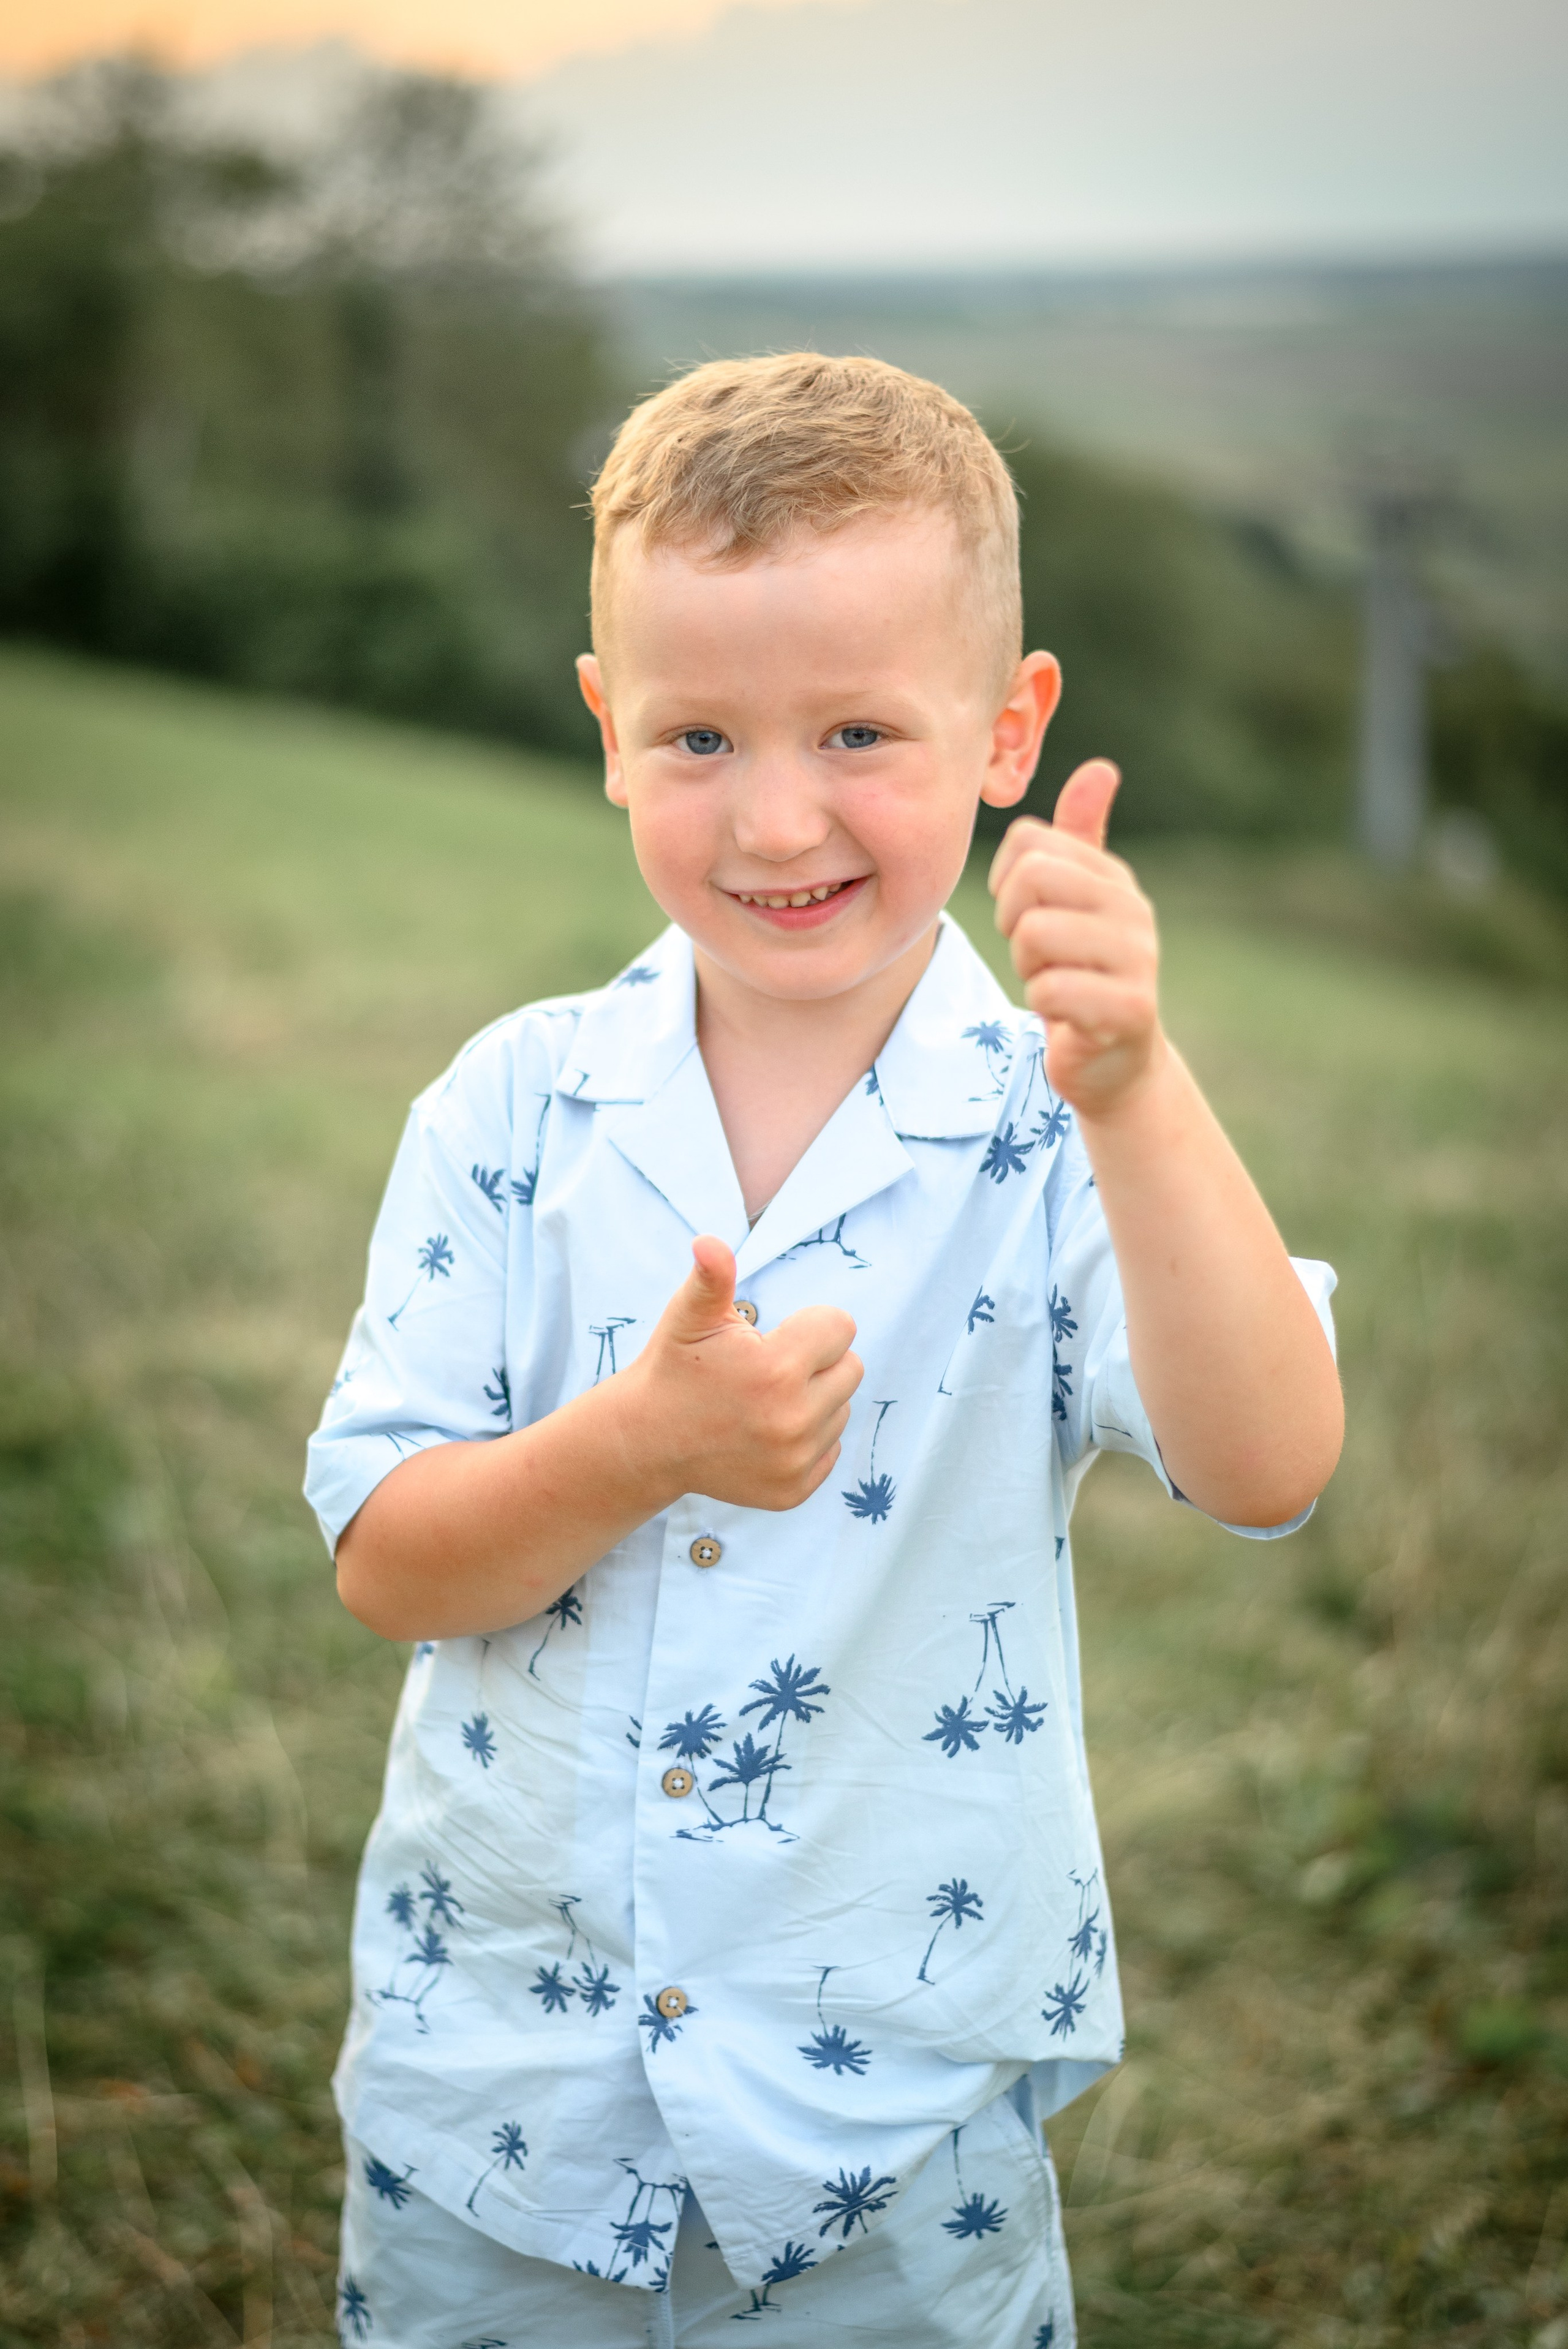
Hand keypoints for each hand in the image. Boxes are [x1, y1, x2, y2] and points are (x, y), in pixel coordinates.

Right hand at [618, 1236, 861, 1510]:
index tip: (773, 1337)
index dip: (809, 1325)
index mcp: (776, 1370)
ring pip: (841, 1409)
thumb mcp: (690, 1316)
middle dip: (816, 1361)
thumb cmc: (675, 1367)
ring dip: (813, 1399)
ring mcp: (794, 1461)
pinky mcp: (793, 1491)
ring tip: (763, 1401)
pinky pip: (830, 1448)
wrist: (647, 1441)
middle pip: (851, 1368)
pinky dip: (807, 1439)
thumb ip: (711, 1277)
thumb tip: (709, 1243)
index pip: (841, 1328)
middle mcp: (792, 1421)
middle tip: (768, 1369)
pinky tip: (765, 1432)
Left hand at [988, 759, 1162, 1120]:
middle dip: (1012, 922)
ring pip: (1035, 933)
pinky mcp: (1129, 1010)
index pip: (1029, 842)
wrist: (1113, 1062)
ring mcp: (1137, 959)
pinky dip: (1044, 1004)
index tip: (1025, 915)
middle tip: (1036, 953)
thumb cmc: (1082, 975)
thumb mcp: (1079, 902)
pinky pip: (1051, 989)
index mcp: (1112, 877)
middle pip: (1031, 877)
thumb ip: (1080, 838)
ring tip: (1055, 982)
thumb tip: (1101, 767)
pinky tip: (1066, 1013)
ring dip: (1028, 968)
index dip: (1005, 883)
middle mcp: (1132, 909)